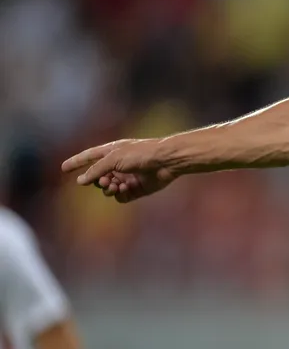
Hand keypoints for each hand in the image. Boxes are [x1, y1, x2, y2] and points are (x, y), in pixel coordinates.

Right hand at [61, 139, 176, 202]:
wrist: (167, 161)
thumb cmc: (141, 153)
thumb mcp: (114, 159)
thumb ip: (96, 170)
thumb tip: (81, 181)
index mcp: (112, 152)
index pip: (89, 156)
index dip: (76, 162)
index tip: (63, 168)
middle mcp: (118, 165)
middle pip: (98, 177)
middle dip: (97, 181)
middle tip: (105, 181)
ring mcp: (127, 177)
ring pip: (108, 189)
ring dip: (108, 189)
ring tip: (115, 185)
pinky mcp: (137, 189)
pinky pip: (121, 196)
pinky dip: (120, 194)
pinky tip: (126, 188)